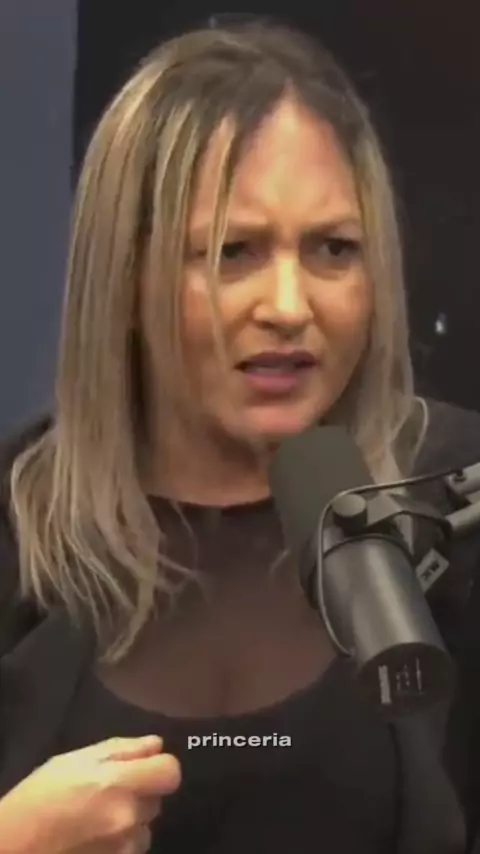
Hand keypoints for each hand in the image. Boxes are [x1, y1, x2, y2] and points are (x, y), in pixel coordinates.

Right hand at [0, 734, 180, 852]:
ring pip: (145, 827)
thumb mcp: (75, 760)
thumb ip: (121, 750)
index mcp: (119, 784)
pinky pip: (132, 847)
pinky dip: (121, 841)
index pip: (171, 772)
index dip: (159, 766)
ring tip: (97, 817)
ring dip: (131, 820)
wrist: (14, 847)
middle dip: (139, 792)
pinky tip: (94, 835)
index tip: (144, 767)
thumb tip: (156, 745)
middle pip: (157, 799)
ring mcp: (124, 847)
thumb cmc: (40, 796)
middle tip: (107, 792)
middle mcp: (128, 818)